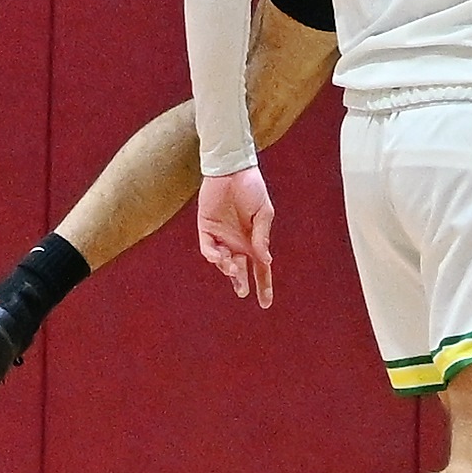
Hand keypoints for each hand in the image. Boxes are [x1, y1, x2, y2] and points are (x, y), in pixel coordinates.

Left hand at [198, 167, 277, 308]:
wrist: (232, 169)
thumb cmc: (252, 188)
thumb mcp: (264, 213)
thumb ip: (262, 236)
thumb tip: (266, 260)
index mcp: (254, 241)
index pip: (260, 269)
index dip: (264, 286)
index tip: (266, 303)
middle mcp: (237, 242)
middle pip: (240, 270)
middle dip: (240, 282)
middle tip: (241, 291)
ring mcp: (221, 237)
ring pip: (223, 262)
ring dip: (228, 268)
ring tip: (233, 268)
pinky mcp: (206, 228)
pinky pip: (208, 248)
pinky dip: (213, 256)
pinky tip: (221, 256)